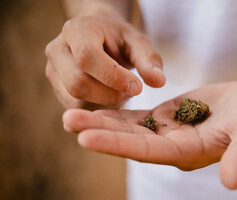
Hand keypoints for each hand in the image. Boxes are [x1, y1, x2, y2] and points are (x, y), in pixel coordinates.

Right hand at [45, 15, 164, 108]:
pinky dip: (96, 107)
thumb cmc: (119, 39)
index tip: (138, 87)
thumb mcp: (138, 43)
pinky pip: (75, 107)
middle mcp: (57, 49)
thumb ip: (149, 60)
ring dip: (104, 103)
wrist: (99, 38)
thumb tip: (159, 82)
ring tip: (121, 92)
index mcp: (76, 30)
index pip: (88, 58)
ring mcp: (53, 70)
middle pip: (78, 83)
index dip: (113, 77)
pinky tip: (110, 97)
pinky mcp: (56, 88)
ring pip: (74, 99)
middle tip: (132, 92)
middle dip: (110, 94)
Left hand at [62, 82, 236, 188]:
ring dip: (102, 123)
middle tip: (68, 122)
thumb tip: (232, 183)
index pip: (148, 152)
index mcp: (189, 154)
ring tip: (71, 116)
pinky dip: (117, 114)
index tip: (87, 138)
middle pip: (132, 142)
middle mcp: (173, 148)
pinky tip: (95, 108)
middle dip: (100, 134)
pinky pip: (138, 118)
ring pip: (130, 130)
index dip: (119, 145)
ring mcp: (168, 133)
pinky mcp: (166, 119)